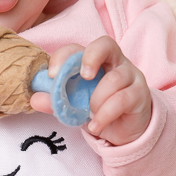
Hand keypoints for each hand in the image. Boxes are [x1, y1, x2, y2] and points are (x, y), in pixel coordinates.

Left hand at [30, 37, 151, 144]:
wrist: (123, 131)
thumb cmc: (98, 109)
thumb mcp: (73, 106)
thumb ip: (56, 101)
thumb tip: (35, 99)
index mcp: (94, 60)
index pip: (79, 47)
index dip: (64, 56)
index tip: (52, 75)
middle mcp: (115, 61)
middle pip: (106, 44)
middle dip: (91, 58)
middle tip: (84, 77)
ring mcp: (130, 75)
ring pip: (114, 79)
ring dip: (96, 100)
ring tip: (90, 114)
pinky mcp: (140, 93)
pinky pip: (122, 100)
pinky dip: (105, 115)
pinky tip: (96, 125)